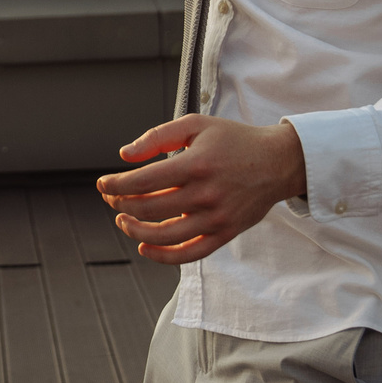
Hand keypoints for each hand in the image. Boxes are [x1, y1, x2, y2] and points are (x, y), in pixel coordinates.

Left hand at [96, 115, 306, 264]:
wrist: (278, 162)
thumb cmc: (234, 141)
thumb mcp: (196, 126)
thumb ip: (157, 137)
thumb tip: (124, 156)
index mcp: (195, 164)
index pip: (142, 181)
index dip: (115, 185)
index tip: (103, 184)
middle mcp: (205, 193)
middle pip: (149, 208)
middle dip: (121, 203)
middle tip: (112, 198)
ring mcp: (216, 218)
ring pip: (164, 235)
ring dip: (135, 230)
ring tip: (123, 220)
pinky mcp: (225, 234)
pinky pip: (189, 254)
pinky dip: (163, 256)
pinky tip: (144, 246)